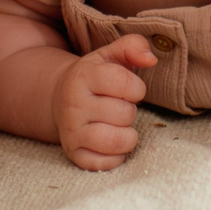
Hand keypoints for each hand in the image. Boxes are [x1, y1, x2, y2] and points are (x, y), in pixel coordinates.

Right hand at [54, 35, 156, 170]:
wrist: (59, 99)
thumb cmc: (95, 77)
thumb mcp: (110, 55)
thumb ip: (133, 46)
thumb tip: (150, 59)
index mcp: (83, 76)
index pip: (125, 84)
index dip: (136, 88)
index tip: (129, 88)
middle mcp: (73, 104)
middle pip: (125, 114)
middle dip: (129, 111)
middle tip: (116, 107)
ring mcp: (71, 132)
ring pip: (119, 141)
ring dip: (127, 135)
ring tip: (117, 125)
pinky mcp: (74, 154)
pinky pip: (108, 163)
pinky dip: (117, 156)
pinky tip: (109, 142)